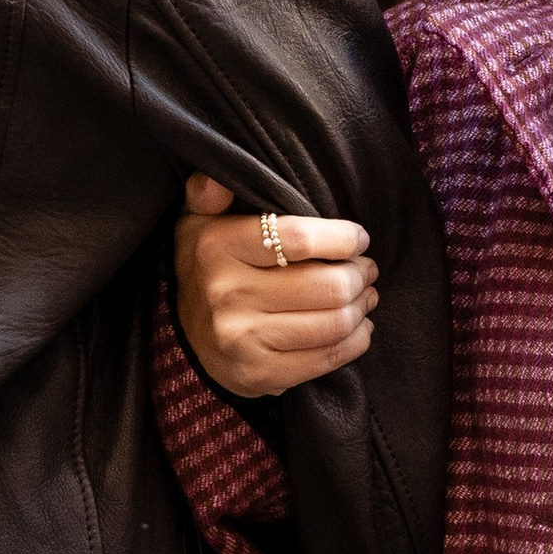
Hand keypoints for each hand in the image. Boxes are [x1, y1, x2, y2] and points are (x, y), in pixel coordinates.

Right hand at [175, 175, 377, 398]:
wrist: (186, 337)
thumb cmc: (210, 267)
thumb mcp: (199, 220)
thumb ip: (210, 192)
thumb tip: (217, 178)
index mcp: (217, 247)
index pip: (299, 238)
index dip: (342, 238)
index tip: (358, 238)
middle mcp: (227, 295)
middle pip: (327, 285)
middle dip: (360, 274)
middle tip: (365, 269)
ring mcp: (242, 340)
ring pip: (334, 323)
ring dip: (362, 306)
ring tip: (365, 294)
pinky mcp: (260, 375)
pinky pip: (327, 358)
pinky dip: (356, 341)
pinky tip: (358, 327)